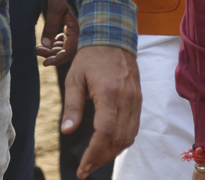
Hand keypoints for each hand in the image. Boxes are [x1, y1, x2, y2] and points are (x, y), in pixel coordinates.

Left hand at [37, 0, 79, 66]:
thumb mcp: (55, 10)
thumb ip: (50, 28)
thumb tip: (45, 45)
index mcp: (80, 28)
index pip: (70, 51)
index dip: (58, 59)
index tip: (45, 63)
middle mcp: (82, 30)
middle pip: (68, 50)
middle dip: (53, 54)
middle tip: (38, 51)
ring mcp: (80, 28)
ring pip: (68, 45)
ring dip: (54, 49)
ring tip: (40, 47)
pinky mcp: (76, 25)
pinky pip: (68, 39)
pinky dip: (58, 42)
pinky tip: (50, 40)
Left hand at [62, 45, 141, 179]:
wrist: (114, 38)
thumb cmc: (90, 58)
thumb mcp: (74, 79)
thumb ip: (72, 106)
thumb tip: (66, 131)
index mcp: (109, 93)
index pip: (105, 132)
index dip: (94, 153)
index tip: (82, 168)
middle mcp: (127, 98)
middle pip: (118, 139)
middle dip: (101, 158)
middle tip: (85, 170)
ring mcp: (136, 99)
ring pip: (129, 136)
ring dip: (112, 153)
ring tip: (95, 161)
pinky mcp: (138, 99)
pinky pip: (134, 127)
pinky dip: (122, 141)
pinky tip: (108, 146)